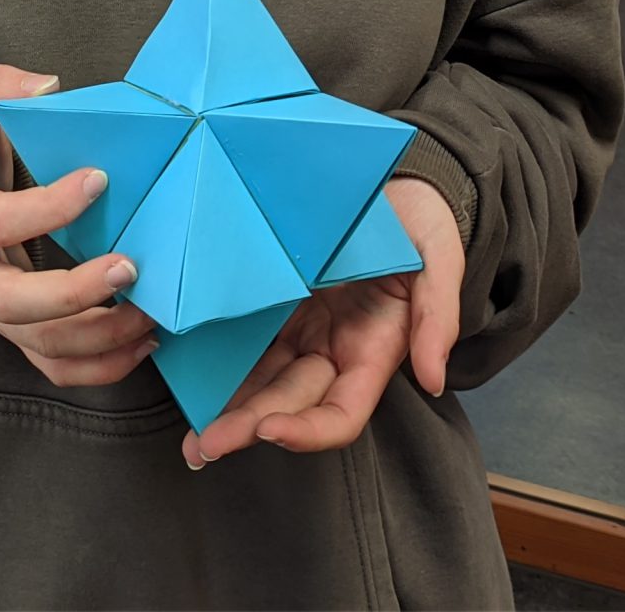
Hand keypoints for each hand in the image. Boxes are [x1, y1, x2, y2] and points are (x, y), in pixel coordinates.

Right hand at [0, 65, 155, 387]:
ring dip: (99, 334)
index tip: (99, 180)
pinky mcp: (13, 331)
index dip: (46, 207)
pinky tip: (142, 341)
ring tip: (151, 310)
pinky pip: (53, 367)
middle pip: (11, 303)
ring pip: (38, 343)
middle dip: (74, 293)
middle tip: (130, 267)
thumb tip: (48, 86)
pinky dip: (100, 365)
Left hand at [180, 177, 463, 467]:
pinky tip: (185, 375)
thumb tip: (434, 378)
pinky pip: (241, 341)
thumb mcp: (439, 259)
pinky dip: (215, 365)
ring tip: (190, 433)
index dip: (308, 431)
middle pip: (289, 404)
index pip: (342, 413)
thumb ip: (437, 317)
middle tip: (206, 443)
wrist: (389, 181)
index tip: (268, 429)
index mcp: (372, 350)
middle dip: (249, 427)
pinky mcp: (271, 303)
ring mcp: (298, 329)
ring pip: (259, 382)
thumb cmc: (419, 222)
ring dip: (226, 411)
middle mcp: (331, 349)